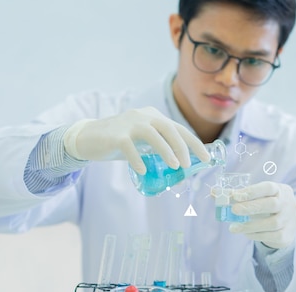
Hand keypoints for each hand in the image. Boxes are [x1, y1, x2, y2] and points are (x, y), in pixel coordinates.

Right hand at [62, 107, 209, 173]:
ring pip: (152, 134)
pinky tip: (143, 170)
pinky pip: (129, 147)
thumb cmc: (121, 143)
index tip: (207, 158)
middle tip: (189, 165)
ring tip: (175, 166)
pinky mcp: (115, 135)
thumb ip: (159, 150)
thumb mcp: (143, 144)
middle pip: (169, 128)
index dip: (195, 143)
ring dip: (166, 150)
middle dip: (183, 146)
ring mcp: (129, 124)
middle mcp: (143, 116)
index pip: (179, 128)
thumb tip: (181, 170)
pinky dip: (137, 159)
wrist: (88, 138)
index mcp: (153, 116)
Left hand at [229, 181, 295, 248]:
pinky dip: (256, 235)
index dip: (252, 191)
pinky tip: (246, 233)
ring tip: (234, 227)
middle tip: (234, 210)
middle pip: (272, 204)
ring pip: (272, 223)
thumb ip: (237, 195)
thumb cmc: (267, 206)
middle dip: (251, 207)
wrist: (287, 225)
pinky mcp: (286, 235)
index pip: (268, 187)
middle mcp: (288, 203)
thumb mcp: (257, 198)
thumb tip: (214, 192)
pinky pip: (272, 236)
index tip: (235, 196)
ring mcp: (289, 220)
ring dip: (251, 225)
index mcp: (280, 190)